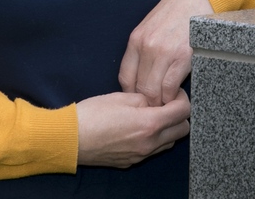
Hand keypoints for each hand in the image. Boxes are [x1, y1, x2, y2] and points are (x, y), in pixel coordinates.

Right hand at [76, 89, 190, 167]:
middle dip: (179, 115)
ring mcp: (141, 155)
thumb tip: (154, 101)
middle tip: (166, 103)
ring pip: (169, 143)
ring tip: (153, 115)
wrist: (71, 139)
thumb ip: (144, 98)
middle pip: (182, 131)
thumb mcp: (121, 96)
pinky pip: (152, 151)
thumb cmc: (94, 114)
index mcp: (150, 124)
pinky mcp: (131, 161)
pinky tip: (139, 128)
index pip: (183, 112)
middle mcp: (150, 143)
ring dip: (168, 129)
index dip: (182, 99)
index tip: (174, 93)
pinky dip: (154, 139)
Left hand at [119, 0, 212, 105]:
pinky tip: (178, 95)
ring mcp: (163, 53)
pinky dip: (173, 96)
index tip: (141, 99)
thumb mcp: (151, 25)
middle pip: (139, 88)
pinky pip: (171, 88)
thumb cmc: (175, 10)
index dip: (132, 94)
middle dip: (147, 102)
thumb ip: (144, 47)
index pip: (125, 77)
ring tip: (168, 103)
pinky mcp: (182, 57)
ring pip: (154, 92)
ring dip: (161, 103)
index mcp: (136, 39)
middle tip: (157, 107)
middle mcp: (146, 47)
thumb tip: (142, 74)